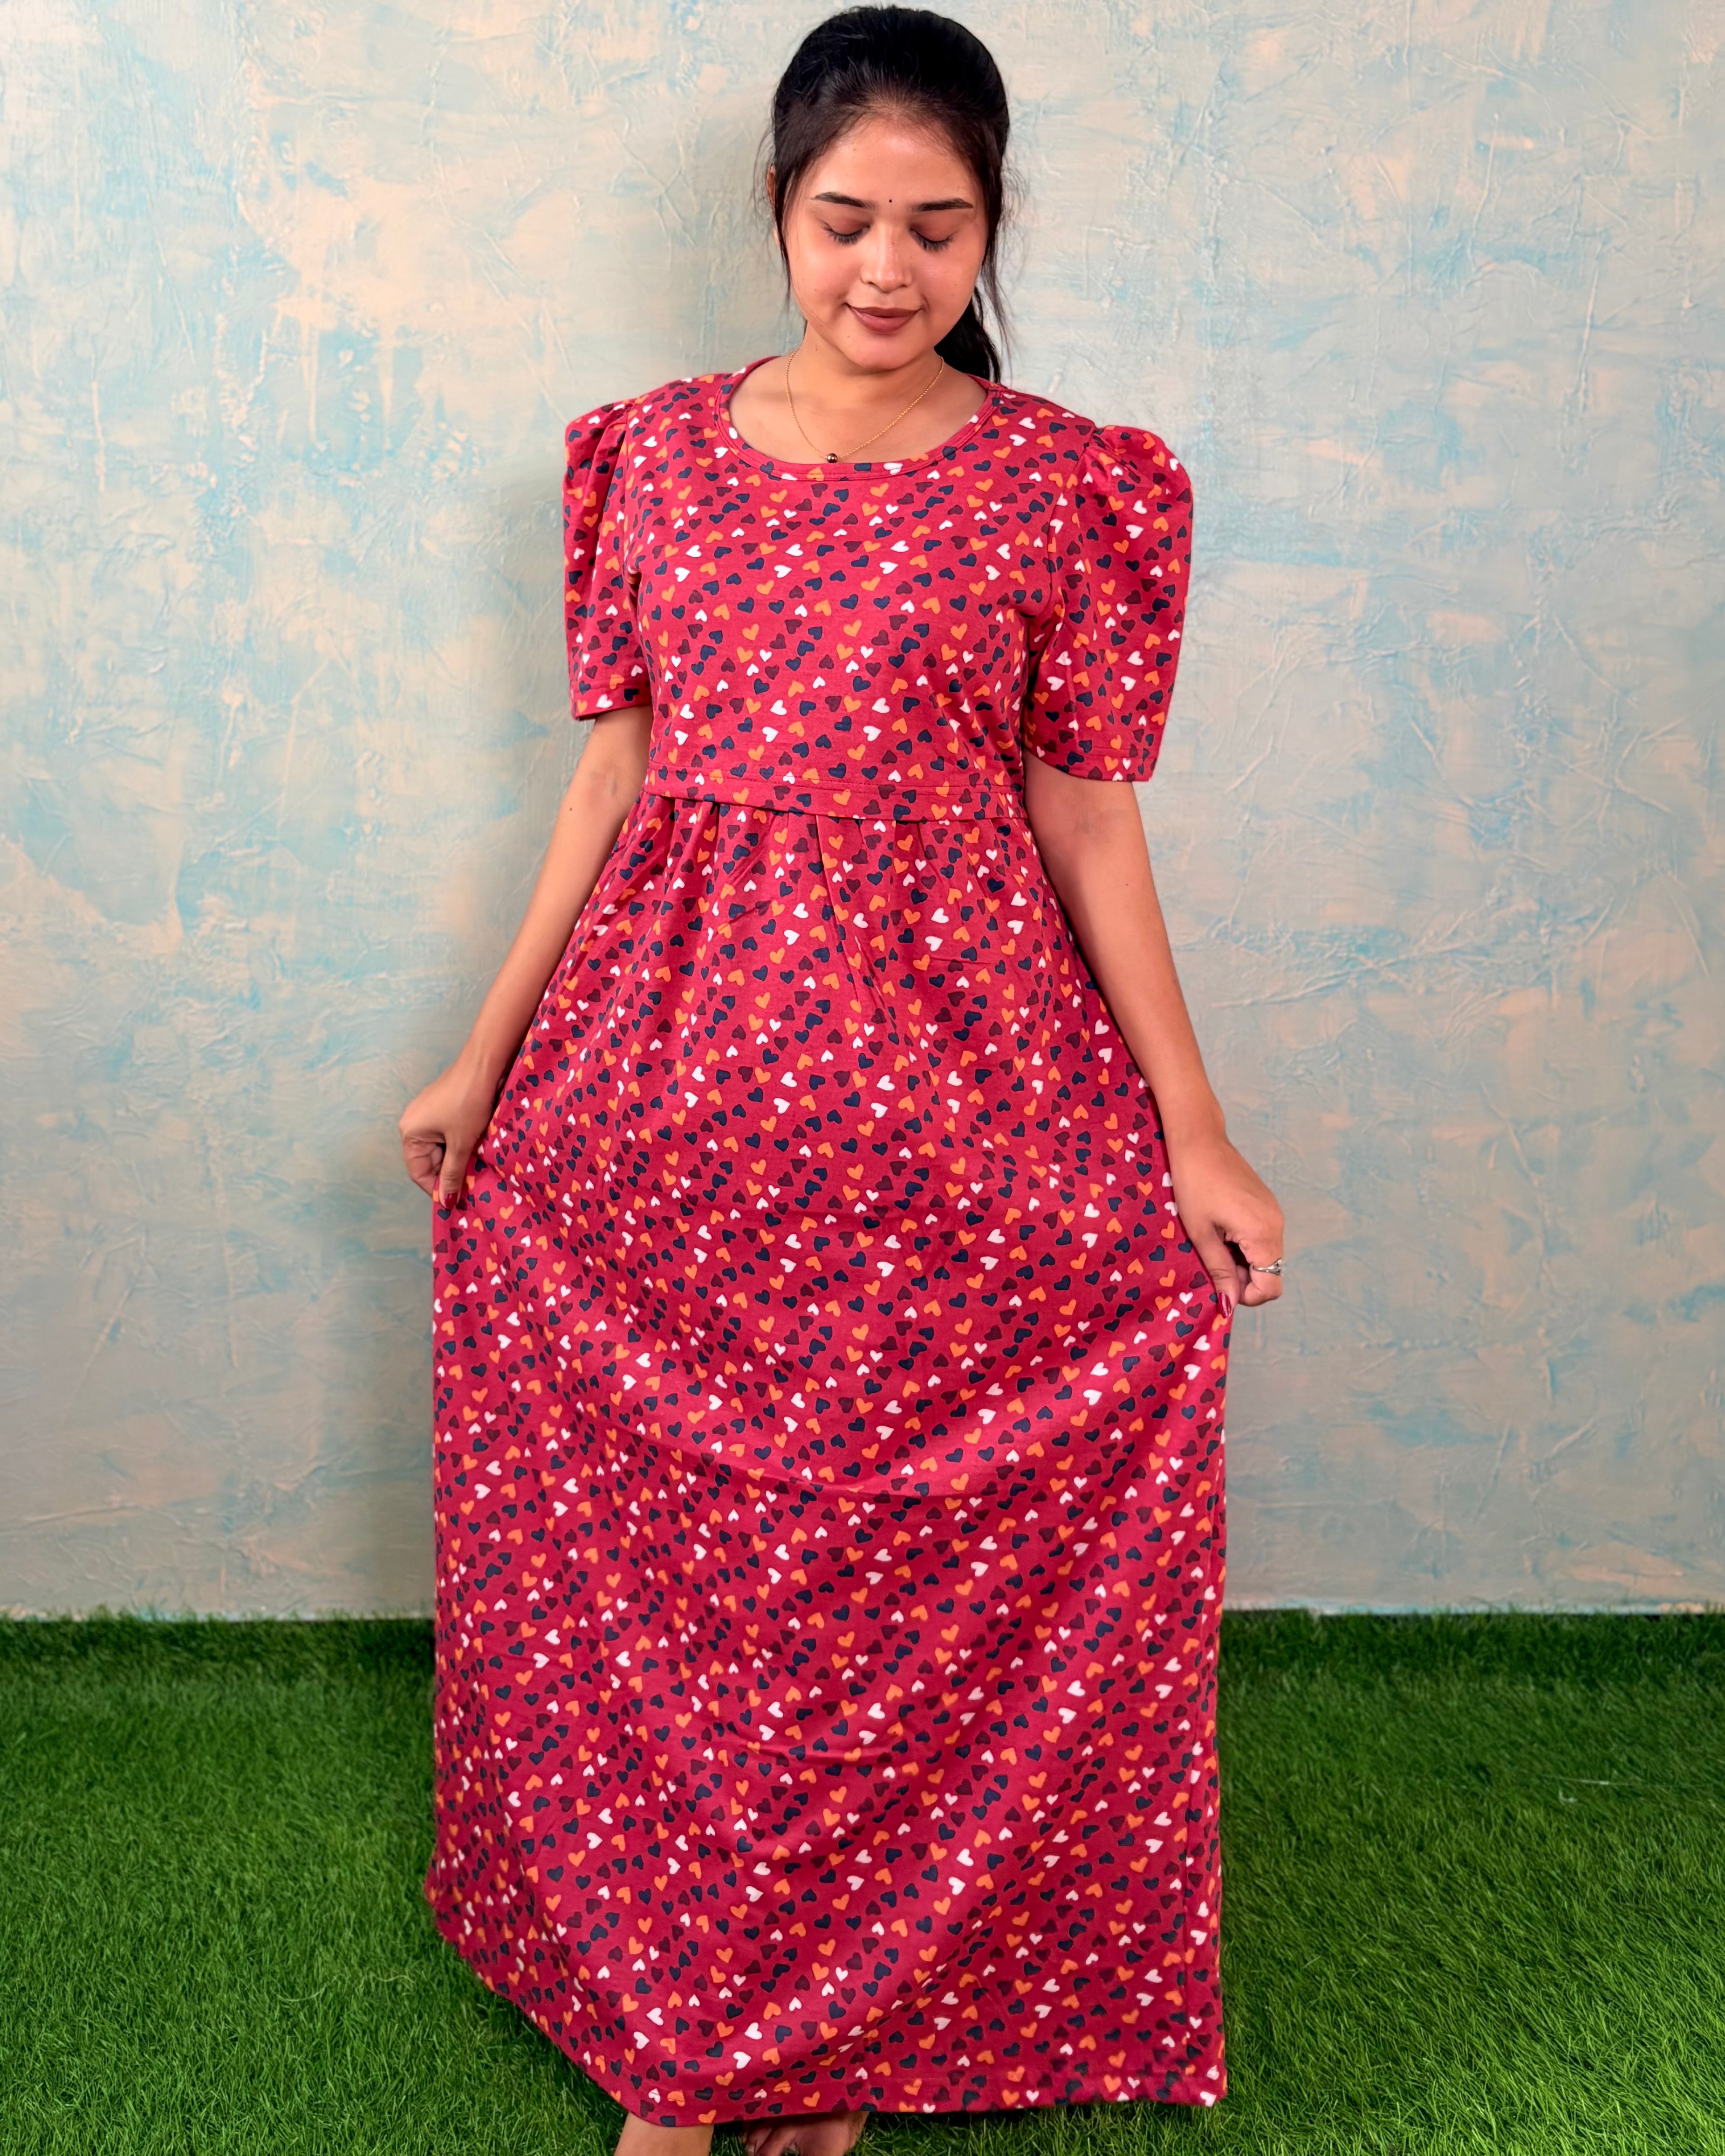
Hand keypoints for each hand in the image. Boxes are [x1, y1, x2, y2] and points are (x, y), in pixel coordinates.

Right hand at [398, 1054, 498, 1204]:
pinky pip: (446, 1134)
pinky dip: (459, 1144)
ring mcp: (426, 1113)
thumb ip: (453, 1173)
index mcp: (410, 1132)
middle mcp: (412, 1123)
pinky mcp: (441, 1106)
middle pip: (428, 1160)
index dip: (437, 1188)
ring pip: (439, 1148)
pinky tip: (475, 1148)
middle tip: (470, 1185)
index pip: (418, 1172)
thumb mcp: (461, 1143)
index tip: (456, 1201)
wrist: (483, 1065)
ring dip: (456, 1158)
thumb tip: (446, 1202)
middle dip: (449, 1173)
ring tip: (475, 1167)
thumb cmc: (469, 1103)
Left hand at [1166, 1131, 1283, 1316]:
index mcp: (1262, 1233)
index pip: (1271, 1286)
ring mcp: (1275, 1213)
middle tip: (1213, 1262)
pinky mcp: (1268, 1205)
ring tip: (1215, 1243)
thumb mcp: (1201, 1233)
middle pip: (1271, 1273)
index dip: (1247, 1296)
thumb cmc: (1194, 1185)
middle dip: (1244, 1279)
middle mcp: (1277, 1225)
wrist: (1200, 1142)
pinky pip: (1264, 1238)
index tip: (1222, 1284)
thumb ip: (1220, 1271)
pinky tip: (1223, 1231)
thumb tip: (1230, 1304)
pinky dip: (1246, 1245)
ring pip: (1267, 1256)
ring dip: (1244, 1261)